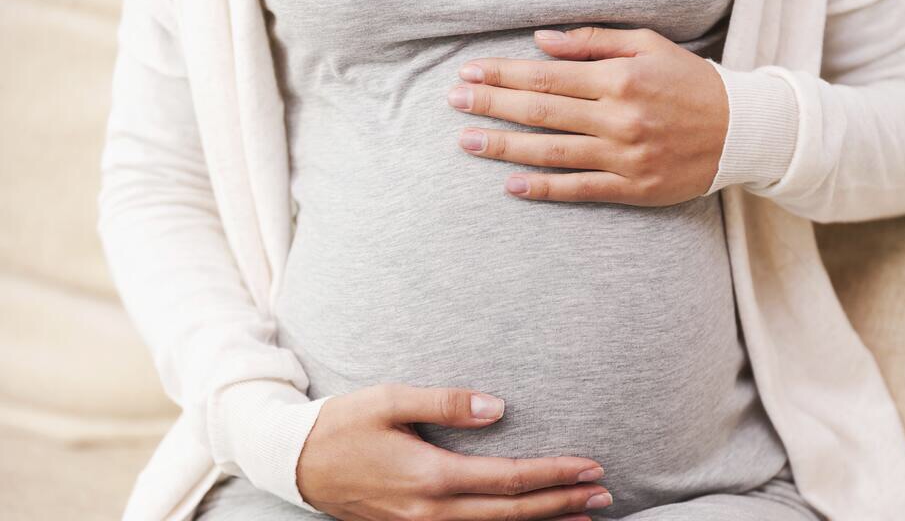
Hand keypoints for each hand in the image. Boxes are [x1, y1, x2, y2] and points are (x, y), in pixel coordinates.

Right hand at [297, 383, 611, 520]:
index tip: (590, 466)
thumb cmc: (342, 424)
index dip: (554, 474)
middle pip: (512, 513)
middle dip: (562, 503)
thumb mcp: (389, 400)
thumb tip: (499, 408)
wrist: (293, 463)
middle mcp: (431, 511)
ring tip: (583, 517)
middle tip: (605, 493)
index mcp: (430, 476)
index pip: (509, 479)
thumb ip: (446, 403)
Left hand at [446, 26, 729, 205]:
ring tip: (468, 142)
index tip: (470, 72)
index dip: (503, 74)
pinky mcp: (633, 188)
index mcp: (619, 78)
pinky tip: (511, 186)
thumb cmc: (690, 83)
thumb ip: (592, 41)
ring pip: (551, 152)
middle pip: (540, 111)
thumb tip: (540, 41)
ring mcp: (624, 156)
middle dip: (491, 104)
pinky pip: (579, 190)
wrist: (742, 131)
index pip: (546, 74)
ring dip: (505, 148)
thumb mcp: (648, 46)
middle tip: (453, 101)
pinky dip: (544, 189)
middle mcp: (618, 117)